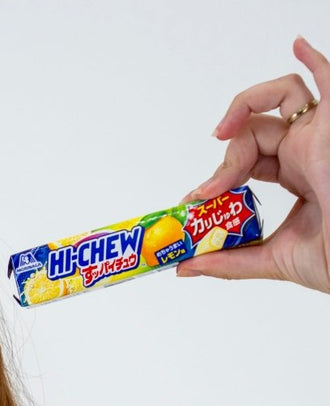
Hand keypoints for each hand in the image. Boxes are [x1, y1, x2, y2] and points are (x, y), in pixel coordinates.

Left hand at [179, 37, 329, 291]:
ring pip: (282, 97)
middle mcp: (310, 151)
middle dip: (226, 159)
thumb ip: (229, 262)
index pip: (249, 160)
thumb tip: (183, 268)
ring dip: (244, 107)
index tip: (196, 200)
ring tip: (222, 132)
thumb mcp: (271, 261)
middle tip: (207, 192)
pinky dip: (315, 59)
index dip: (219, 174)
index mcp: (299, 176)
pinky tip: (298, 44)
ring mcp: (324, 135)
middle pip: (256, 132)